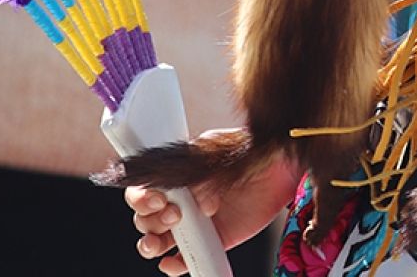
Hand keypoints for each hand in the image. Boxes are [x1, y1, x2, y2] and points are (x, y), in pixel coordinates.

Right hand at [126, 133, 299, 275]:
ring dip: (151, 245)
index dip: (140, 198)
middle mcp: (177, 203)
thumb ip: (194, 173)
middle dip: (149, 221)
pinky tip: (172, 262)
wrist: (276, 169)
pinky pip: (184, 260)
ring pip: (157, 242)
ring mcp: (192, 224)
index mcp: (172, 180)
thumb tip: (191, 199)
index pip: (141, 192)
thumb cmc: (242, 153)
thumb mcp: (212, 150)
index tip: (157, 199)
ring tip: (161, 242)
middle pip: (144, 219)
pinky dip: (173, 266)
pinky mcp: (210, 242)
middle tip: (173, 215)